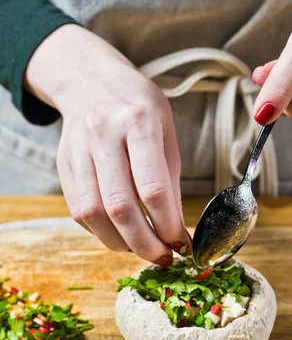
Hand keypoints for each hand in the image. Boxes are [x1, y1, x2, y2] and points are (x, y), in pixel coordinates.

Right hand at [25, 24, 188, 263]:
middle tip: (162, 257)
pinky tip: (119, 233)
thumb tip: (176, 231)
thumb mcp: (167, 134)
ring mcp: (78, 150)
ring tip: (140, 249)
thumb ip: (170, 182)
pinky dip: (100, 231)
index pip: (153, 189)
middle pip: (120, 207)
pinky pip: (78, 210)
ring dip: (119, 243)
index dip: (168, 225)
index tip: (180, 243)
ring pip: (93, 213)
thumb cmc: (139, 108)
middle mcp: (103, 135)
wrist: (92, 82)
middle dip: (144, 243)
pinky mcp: (63, 165)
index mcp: (139, 123)